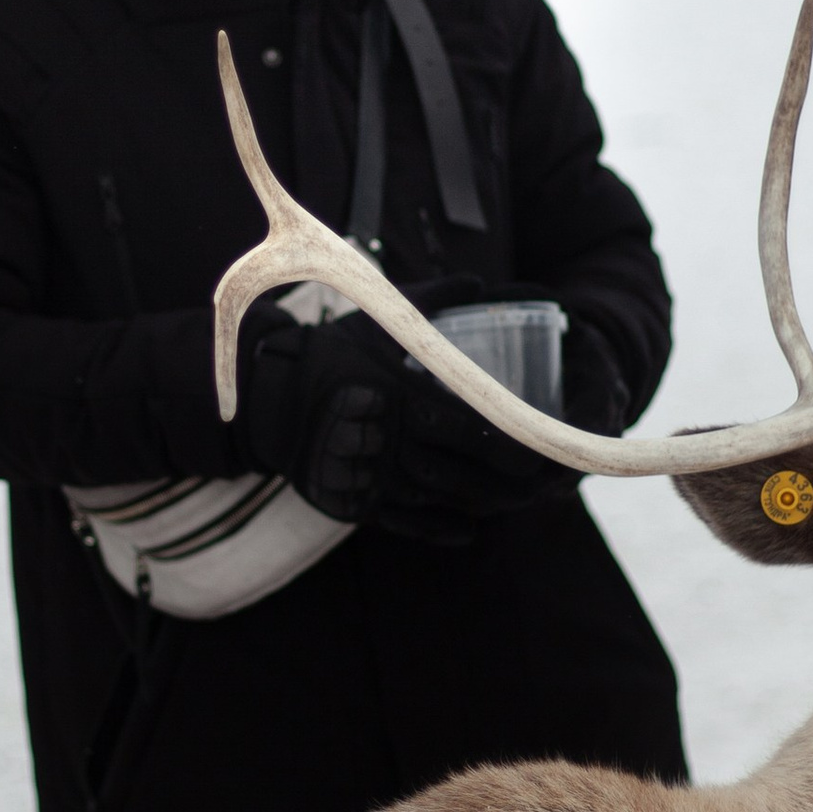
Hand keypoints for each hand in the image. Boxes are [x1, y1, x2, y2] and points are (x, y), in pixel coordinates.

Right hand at [238, 297, 628, 539]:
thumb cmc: (327, 352)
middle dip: (512, 483)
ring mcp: (375, 478)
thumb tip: (479, 281)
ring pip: (444, 502)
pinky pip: (409, 525)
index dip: (515, 448)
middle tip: (545, 484)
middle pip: (467, 474)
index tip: (545, 452)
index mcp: (403, 399)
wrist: (266, 399)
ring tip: (517, 502)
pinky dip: (443, 529)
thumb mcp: (375, 319)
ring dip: (486, 505)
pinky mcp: (358, 502)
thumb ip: (432, 299)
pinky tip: (470, 530)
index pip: (474, 431)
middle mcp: (393, 444)